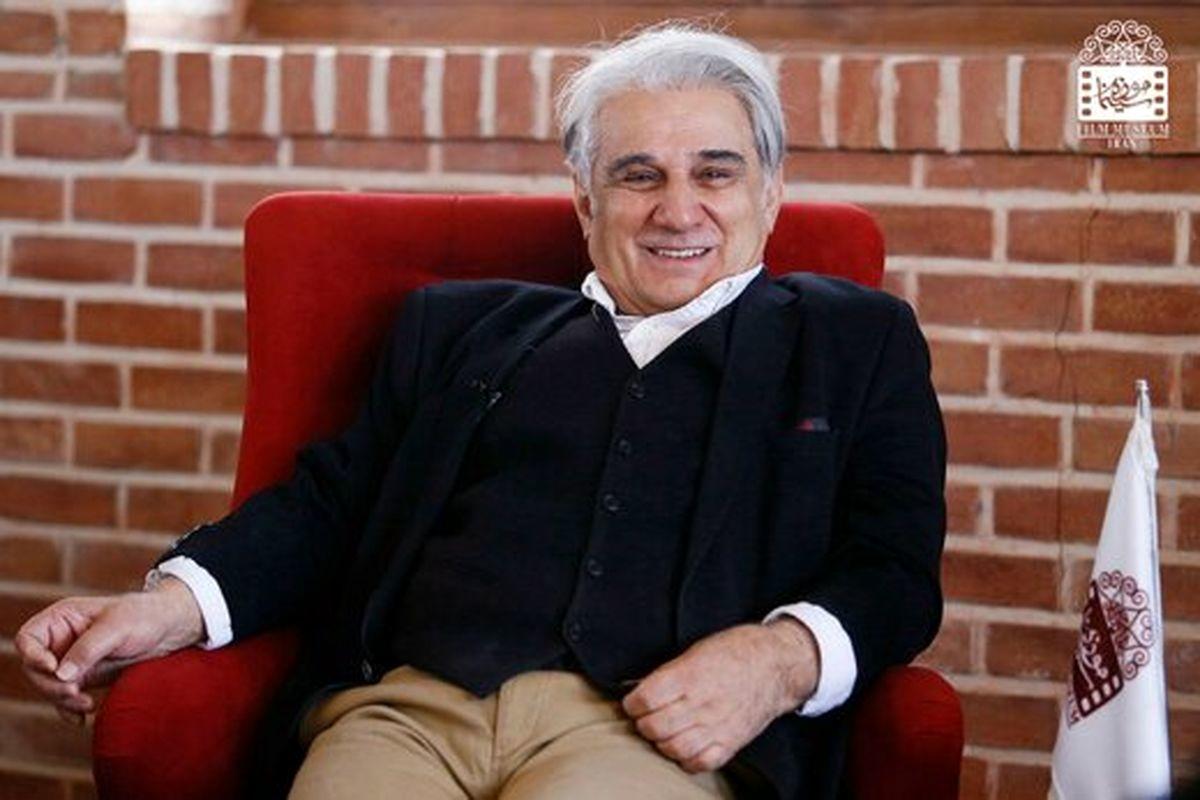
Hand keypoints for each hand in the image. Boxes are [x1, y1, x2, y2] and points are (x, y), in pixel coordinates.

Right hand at [15, 576, 204, 724]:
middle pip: (35, 669)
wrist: (171, 628)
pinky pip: (66, 698)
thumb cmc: (145, 616)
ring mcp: (72, 661)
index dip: (33, 656)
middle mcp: (62, 640)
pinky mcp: (85, 678)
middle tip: (73, 692)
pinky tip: (81, 719)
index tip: (52, 668)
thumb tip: (60, 674)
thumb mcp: (118, 627)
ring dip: (62, 700)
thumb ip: (88, 648)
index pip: (29, 639)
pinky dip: (70, 710)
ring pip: (50, 687)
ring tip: (87, 705)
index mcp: (63, 618)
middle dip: (50, 684)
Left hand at [622, 619, 818, 772]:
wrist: (775, 664)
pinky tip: (684, 746)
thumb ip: (668, 674)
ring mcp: (717, 725)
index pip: (645, 699)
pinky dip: (686, 759)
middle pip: (655, 727)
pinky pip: (701, 762)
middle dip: (643, 723)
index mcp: (689, 675)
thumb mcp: (696, 651)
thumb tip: (640, 689)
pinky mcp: (731, 742)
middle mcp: (702, 703)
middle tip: (645, 717)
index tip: (633, 702)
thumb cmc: (735, 652)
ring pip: (674, 748)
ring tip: (663, 732)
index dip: (632, 703)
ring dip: (661, 742)